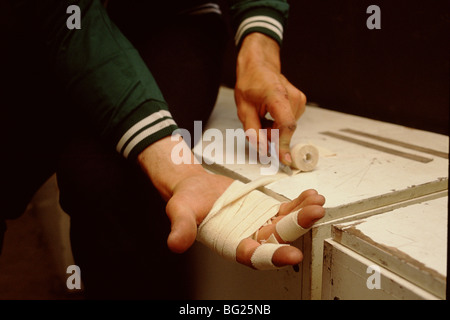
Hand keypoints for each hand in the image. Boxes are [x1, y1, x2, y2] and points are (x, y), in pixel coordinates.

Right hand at [138, 136, 324, 267]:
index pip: (255, 256)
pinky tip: (311, 196)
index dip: (273, 256)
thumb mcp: (180, 211)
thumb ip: (181, 227)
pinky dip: (299, 203)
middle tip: (314, 214)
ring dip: (303, 214)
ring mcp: (261, 223)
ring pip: (287, 223)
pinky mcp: (267, 210)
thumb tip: (175, 244)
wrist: (195, 187)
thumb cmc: (187, 201)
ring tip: (317, 202)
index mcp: (232, 244)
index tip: (292, 255)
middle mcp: (250, 237)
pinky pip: (286, 208)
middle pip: (278, 237)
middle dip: (297, 227)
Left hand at [235, 33, 306, 165]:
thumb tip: (263, 150)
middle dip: (271, 134)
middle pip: (285, 129)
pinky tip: (270, 113)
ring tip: (263, 115)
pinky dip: (278, 123)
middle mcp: (293, 97)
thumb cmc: (250, 83)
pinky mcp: (301, 102)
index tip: (285, 159)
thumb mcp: (243, 108)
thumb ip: (253, 131)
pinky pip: (289, 122)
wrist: (260, 65)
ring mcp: (299, 99)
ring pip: (287, 127)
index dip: (285, 144)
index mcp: (277, 96)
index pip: (286, 125)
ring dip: (274, 129)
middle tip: (257, 123)